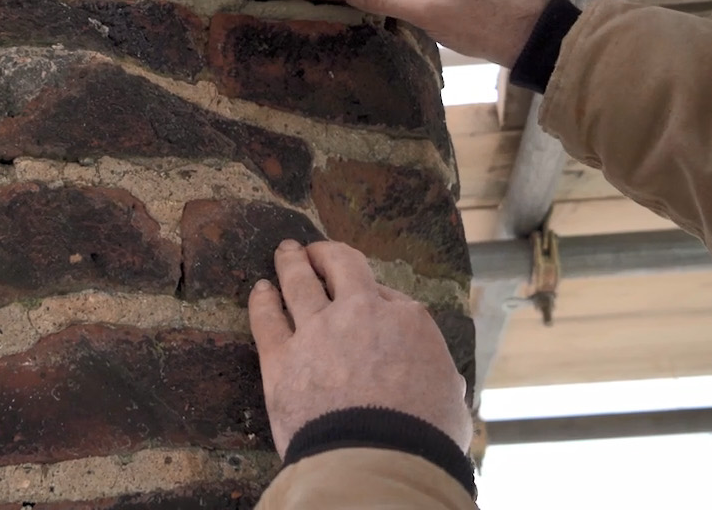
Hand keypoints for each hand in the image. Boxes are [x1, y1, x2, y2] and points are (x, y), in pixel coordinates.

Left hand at [249, 239, 472, 456]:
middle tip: (316, 251)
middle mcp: (361, 313)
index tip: (369, 301)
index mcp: (408, 321)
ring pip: (299, 282)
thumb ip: (441, 383)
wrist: (380, 460)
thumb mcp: (452, 401)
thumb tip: (445, 388)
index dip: (377, 298)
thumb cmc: (424, 437)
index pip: (389, 297)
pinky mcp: (281, 359)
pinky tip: (260, 291)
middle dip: (327, 255)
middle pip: (341, 267)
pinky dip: (261, 301)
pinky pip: (266, 319)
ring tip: (286, 252)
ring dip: (291, 263)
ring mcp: (317, 332)